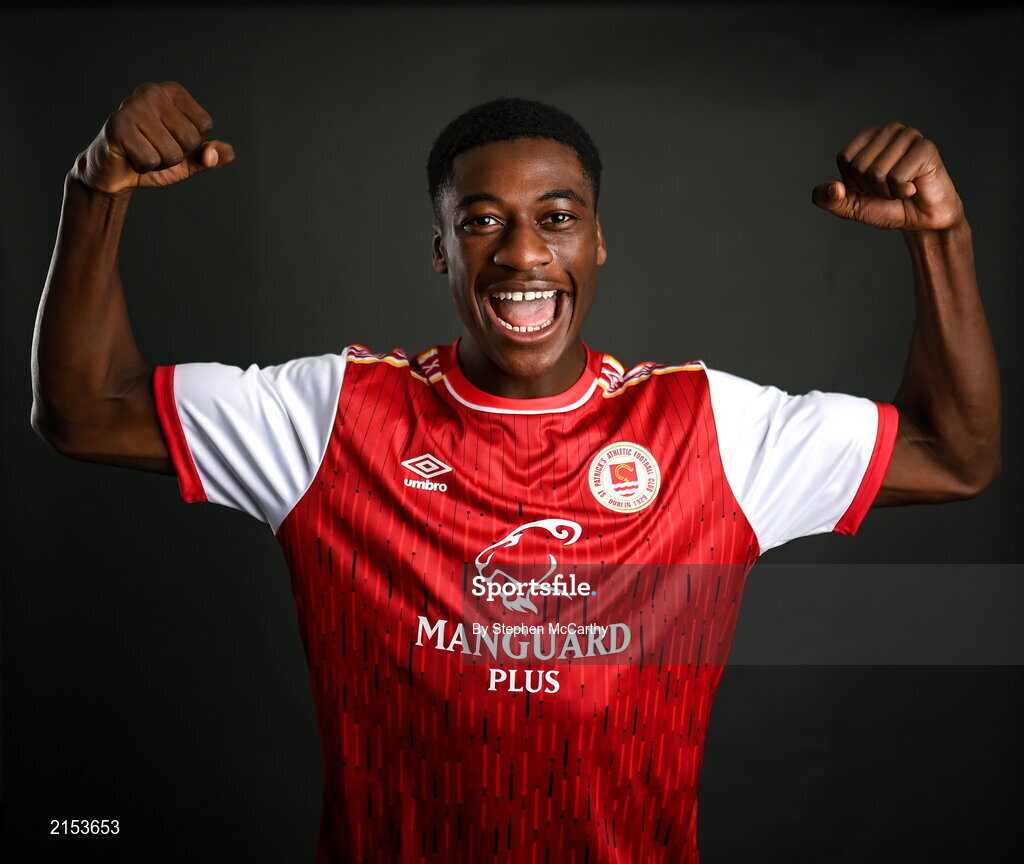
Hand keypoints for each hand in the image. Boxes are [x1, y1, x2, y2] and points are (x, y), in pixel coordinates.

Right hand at [71, 81, 234, 194]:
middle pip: (191, 139)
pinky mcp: (118, 125)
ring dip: (159, 163)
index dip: (193, 144)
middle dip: (176, 156)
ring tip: (142, 152)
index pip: (205, 125)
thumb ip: (210, 156)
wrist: (114, 172)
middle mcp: (152, 91)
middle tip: (154, 149)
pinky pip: (151, 160)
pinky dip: (143, 167)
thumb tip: (224, 153)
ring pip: (172, 153)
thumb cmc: (152, 158)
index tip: (171, 140)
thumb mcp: (189, 160)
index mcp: (172, 92)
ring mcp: (133, 105)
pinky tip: (131, 156)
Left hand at [811, 122, 963, 231]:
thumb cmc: (888, 207)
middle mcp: (889, 130)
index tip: (871, 186)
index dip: (854, 182)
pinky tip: (913, 188)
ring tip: (902, 188)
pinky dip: (901, 191)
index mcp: (868, 136)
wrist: (922, 220)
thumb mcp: (851, 206)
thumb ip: (830, 199)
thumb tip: (831, 188)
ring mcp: (909, 136)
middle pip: (859, 166)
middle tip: (890, 188)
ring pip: (877, 172)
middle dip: (872, 188)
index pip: (845, 158)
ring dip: (887, 191)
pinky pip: (897, 176)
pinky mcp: (926, 148)